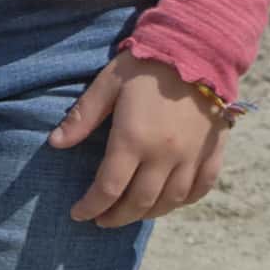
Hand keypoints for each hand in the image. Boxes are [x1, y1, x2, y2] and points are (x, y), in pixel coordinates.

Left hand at [52, 56, 228, 225]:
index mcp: (134, 139)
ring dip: (147, 213)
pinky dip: (184, 201)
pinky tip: (169, 203)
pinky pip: (201, 187)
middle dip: (116, 216)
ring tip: (131, 214)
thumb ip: (82, 117)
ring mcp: (193, 155)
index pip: (108, 188)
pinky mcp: (213, 150)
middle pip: (139, 201)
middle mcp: (165, 154)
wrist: (199, 48)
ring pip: (170, 200)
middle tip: (102, 220)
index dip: (91, 206)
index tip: (78, 213)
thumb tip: (55, 144)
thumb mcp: (107, 85)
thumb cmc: (146, 65)